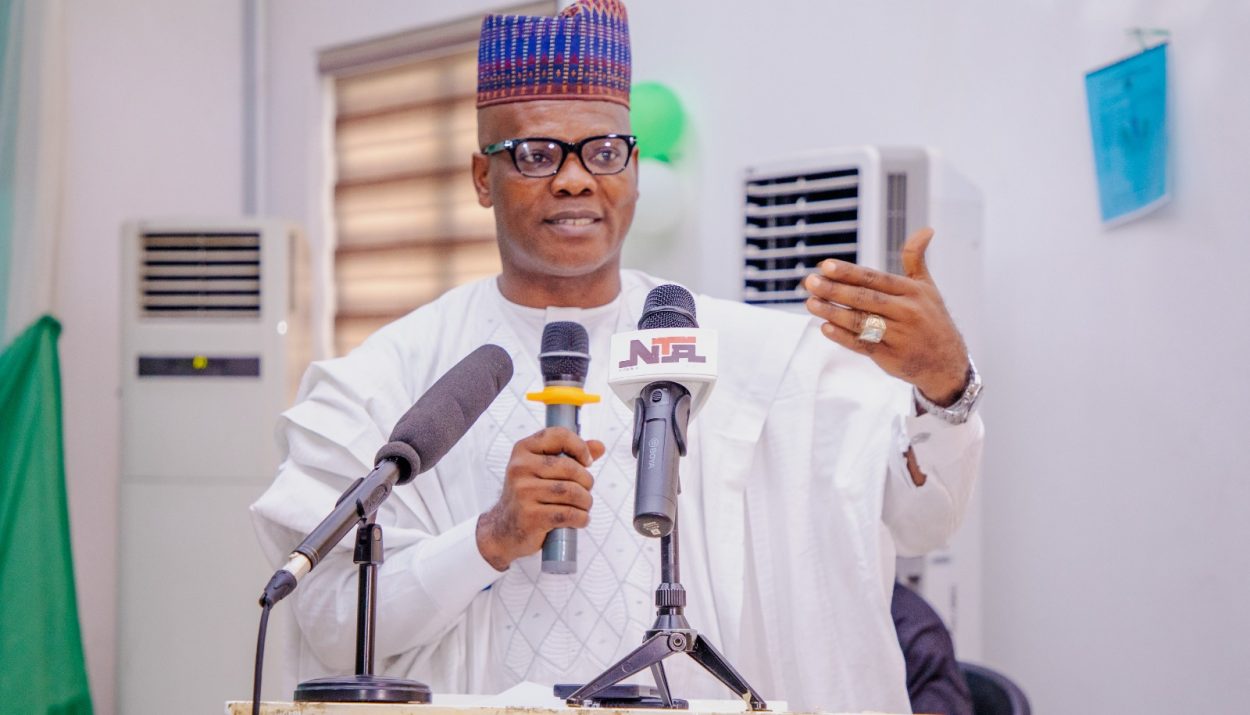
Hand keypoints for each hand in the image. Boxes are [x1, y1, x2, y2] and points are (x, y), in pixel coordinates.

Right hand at [476, 427, 605, 570]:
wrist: (504, 529)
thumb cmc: (530, 495)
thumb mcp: (544, 470)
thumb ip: (572, 456)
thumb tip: (599, 446)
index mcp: (523, 449)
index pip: (560, 435)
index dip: (580, 447)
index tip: (586, 462)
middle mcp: (520, 467)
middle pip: (571, 468)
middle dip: (586, 482)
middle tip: (584, 492)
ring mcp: (523, 492)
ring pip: (572, 492)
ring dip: (586, 502)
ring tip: (583, 506)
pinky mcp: (530, 516)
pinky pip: (568, 514)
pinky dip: (581, 518)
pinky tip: (579, 519)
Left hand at [803, 227, 968, 404]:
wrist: (948, 363)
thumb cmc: (933, 320)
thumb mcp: (928, 288)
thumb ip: (916, 260)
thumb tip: (925, 230)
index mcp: (912, 292)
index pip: (875, 279)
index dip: (849, 272)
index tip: (826, 266)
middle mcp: (906, 312)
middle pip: (864, 299)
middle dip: (835, 290)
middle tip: (810, 282)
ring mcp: (898, 336)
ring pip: (860, 322)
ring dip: (833, 312)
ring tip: (811, 303)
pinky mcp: (890, 357)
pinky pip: (863, 345)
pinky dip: (843, 337)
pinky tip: (825, 328)